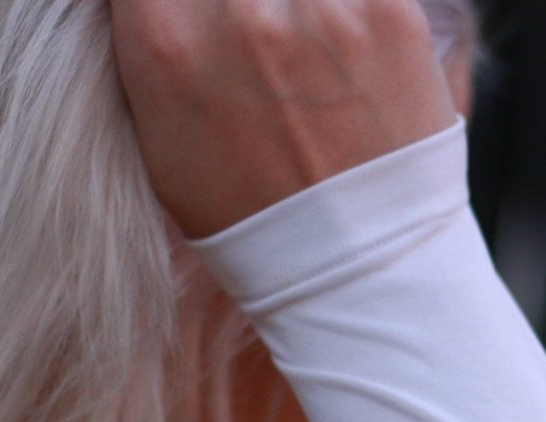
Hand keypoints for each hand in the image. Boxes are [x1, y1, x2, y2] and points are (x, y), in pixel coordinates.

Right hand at [109, 0, 456, 237]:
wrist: (356, 272)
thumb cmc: (255, 225)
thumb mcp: (164, 146)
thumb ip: (155, 48)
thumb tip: (160, 7)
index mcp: (167, 41)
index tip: (201, 12)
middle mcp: (241, 8)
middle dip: (239, 6)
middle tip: (257, 39)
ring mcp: (323, 5)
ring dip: (298, 9)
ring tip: (307, 50)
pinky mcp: (390, 11)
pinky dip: (348, 9)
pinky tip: (345, 47)